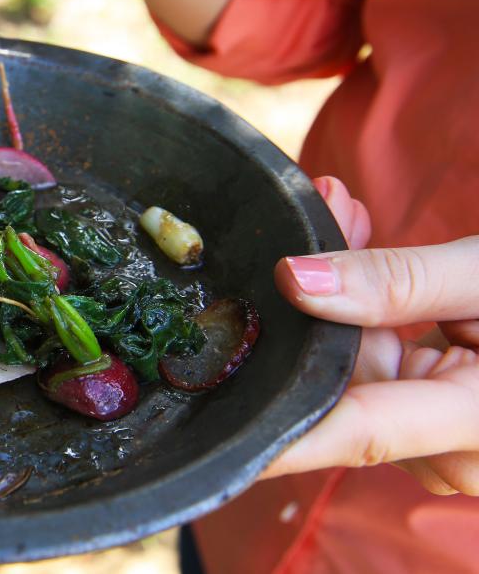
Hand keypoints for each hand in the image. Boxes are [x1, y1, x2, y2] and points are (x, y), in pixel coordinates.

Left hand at [261, 177, 478, 494]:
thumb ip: (399, 281)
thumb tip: (296, 281)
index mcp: (478, 423)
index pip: (352, 432)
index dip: (273, 433)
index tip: (209, 427)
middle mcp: (457, 455)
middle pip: (347, 386)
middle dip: (320, 302)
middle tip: (324, 207)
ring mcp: (443, 445)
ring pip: (357, 373)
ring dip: (347, 297)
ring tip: (343, 207)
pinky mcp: (435, 425)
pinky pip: (380, 373)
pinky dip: (372, 315)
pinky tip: (361, 246)